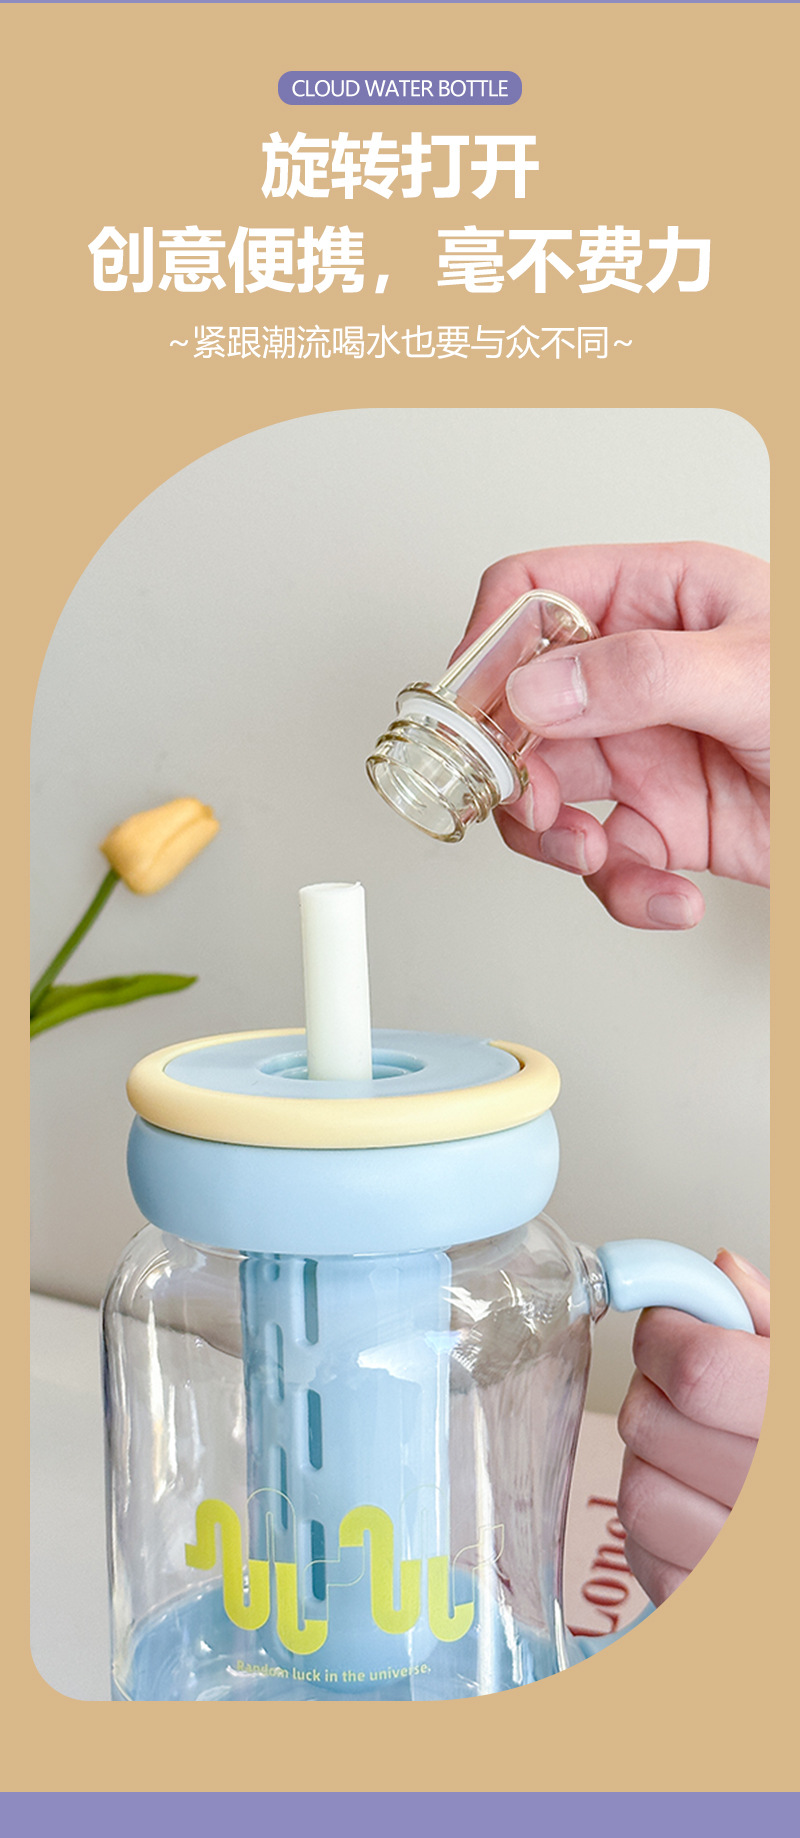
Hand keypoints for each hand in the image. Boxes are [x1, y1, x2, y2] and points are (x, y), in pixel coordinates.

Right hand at [461, 543, 768, 927]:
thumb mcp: (752, 673)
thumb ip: (641, 675)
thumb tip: (539, 687)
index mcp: (660, 598)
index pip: (535, 594)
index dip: (491, 644)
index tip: (476, 708)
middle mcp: (640, 674)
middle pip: (522, 709)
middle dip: (516, 767)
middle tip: (530, 804)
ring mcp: (647, 752)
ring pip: (549, 797)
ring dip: (557, 841)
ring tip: (594, 856)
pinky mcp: (665, 825)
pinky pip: (607, 862)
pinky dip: (626, 891)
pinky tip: (668, 893)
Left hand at [616, 1250, 768, 1602]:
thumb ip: (772, 1323)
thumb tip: (720, 1274)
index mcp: (792, 1418)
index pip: (696, 1368)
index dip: (667, 1337)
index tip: (673, 1330)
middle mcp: (775, 1500)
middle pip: (648, 1423)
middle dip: (656, 1395)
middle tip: (691, 1395)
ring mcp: (746, 1565)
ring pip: (637, 1492)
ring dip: (654, 1464)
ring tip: (700, 1459)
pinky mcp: (712, 1612)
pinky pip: (645, 1558)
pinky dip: (660, 1532)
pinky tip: (705, 1514)